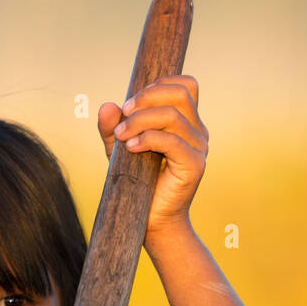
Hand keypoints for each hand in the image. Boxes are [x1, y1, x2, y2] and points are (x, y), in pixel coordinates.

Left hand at [98, 74, 207, 247]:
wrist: (150, 220)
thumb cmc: (137, 183)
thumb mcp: (119, 149)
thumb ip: (112, 127)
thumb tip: (107, 105)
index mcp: (186, 122)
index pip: (185, 85)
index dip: (158, 85)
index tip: (130, 104)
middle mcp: (197, 131)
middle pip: (180, 93)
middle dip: (146, 98)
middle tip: (123, 115)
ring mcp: (199, 148)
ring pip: (173, 115)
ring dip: (140, 121)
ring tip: (121, 136)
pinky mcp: (194, 165)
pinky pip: (172, 141)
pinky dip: (147, 138)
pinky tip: (131, 148)